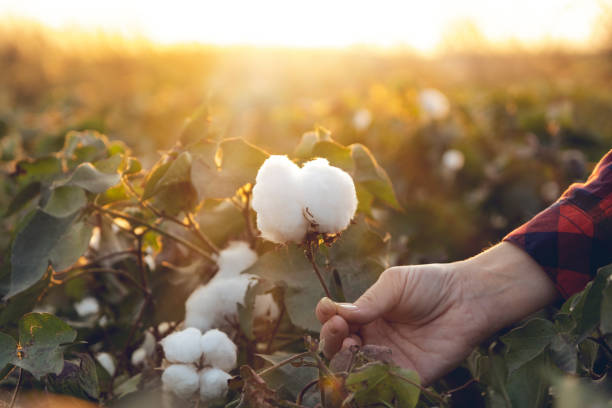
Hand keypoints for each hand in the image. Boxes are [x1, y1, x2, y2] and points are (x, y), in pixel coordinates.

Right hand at [316, 243, 559, 383]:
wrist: (468, 299)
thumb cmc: (430, 284)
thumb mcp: (394, 285)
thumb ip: (368, 302)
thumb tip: (336, 312)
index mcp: (367, 316)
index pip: (337, 324)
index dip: (328, 319)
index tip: (328, 310)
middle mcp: (374, 340)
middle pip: (341, 349)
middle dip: (333, 340)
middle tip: (340, 328)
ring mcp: (390, 360)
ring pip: (357, 370)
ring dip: (347, 361)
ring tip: (352, 345)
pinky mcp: (409, 377)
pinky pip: (384, 387)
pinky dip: (369, 384)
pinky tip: (366, 371)